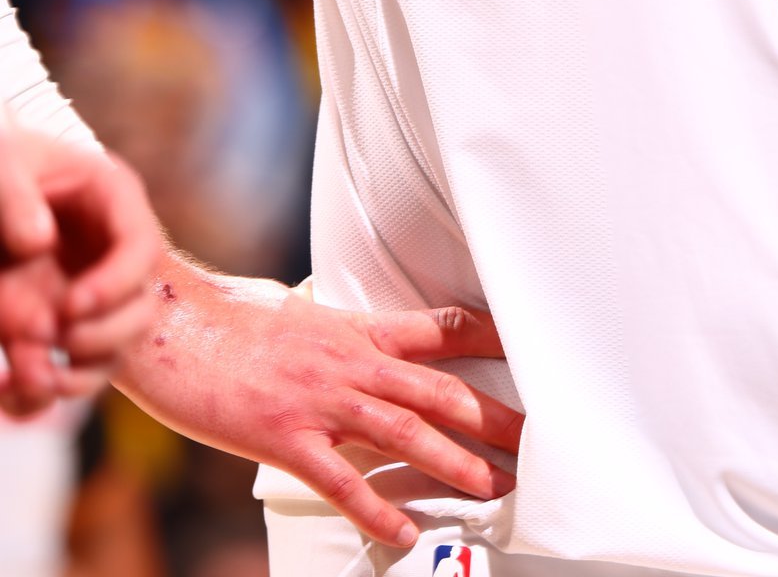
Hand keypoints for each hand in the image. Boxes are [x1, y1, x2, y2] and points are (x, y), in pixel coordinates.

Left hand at [0, 127, 162, 415]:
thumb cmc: (3, 165)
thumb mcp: (2, 163)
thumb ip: (14, 197)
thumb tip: (40, 244)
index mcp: (112, 203)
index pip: (143, 250)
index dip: (116, 285)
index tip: (68, 307)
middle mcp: (109, 257)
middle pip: (141, 312)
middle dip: (101, 338)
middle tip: (51, 337)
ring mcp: (86, 299)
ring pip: (110, 356)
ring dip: (74, 378)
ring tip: (25, 375)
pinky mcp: (55, 332)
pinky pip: (62, 379)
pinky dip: (34, 398)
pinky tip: (3, 386)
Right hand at [119, 264, 523, 549]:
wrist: (172, 327)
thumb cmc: (229, 321)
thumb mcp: (299, 315)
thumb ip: (338, 334)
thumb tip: (359, 340)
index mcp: (356, 331)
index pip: (440, 328)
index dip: (489, 337)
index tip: (528, 349)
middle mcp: (349, 362)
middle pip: (439, 388)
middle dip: (492, 416)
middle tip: (534, 439)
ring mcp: (320, 400)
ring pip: (405, 430)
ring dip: (455, 460)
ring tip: (493, 486)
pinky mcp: (284, 436)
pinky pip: (341, 480)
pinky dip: (377, 508)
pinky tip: (405, 531)